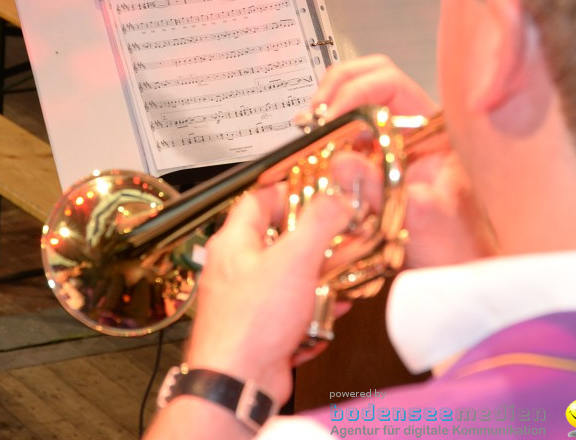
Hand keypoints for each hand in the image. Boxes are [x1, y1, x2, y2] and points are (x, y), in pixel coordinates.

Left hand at [184, 186, 354, 407]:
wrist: (238, 383)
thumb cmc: (249, 324)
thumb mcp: (294, 260)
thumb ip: (318, 223)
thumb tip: (336, 198)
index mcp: (235, 243)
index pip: (258, 200)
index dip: (289, 193)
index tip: (317, 194)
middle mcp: (235, 270)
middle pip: (277, 242)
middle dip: (313, 242)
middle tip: (337, 239)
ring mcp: (245, 302)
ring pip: (287, 280)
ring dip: (317, 281)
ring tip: (341, 278)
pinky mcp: (259, 331)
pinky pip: (290, 314)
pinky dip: (313, 314)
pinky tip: (330, 316)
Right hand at [310, 55, 493, 267]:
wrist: (460, 275)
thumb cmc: (458, 249)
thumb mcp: (420, 220)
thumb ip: (381, 190)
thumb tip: (340, 161)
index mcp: (433, 129)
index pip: (389, 83)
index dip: (355, 92)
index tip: (330, 117)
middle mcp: (411, 130)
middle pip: (368, 79)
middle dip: (334, 91)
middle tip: (313, 118)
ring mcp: (391, 145)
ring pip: (353, 105)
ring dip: (327, 113)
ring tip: (311, 135)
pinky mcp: (373, 164)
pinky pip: (344, 138)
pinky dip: (324, 140)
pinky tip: (315, 156)